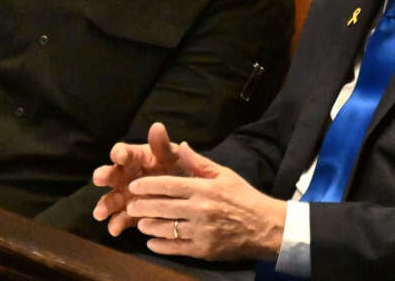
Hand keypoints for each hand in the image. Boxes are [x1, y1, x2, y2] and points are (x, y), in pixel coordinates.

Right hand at [92, 122, 183, 235]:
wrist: (183, 191)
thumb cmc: (176, 166)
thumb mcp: (172, 155)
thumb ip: (163, 145)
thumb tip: (157, 126)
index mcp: (135, 158)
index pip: (124, 152)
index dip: (121, 152)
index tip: (120, 155)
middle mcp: (125, 176)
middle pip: (110, 174)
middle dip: (104, 175)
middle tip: (99, 178)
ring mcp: (125, 196)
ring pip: (110, 200)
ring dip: (104, 205)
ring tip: (100, 213)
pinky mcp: (129, 214)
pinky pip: (120, 219)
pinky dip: (116, 224)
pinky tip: (115, 229)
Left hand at [126, 140, 287, 260]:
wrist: (264, 226)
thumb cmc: (243, 197)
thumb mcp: (225, 175)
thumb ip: (200, 162)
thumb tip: (180, 145)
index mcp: (204, 188)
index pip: (169, 185)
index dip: (148, 185)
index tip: (135, 186)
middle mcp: (200, 209)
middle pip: (163, 207)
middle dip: (142, 206)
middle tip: (131, 205)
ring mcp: (201, 231)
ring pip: (166, 229)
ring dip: (149, 226)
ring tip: (140, 223)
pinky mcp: (203, 249)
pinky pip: (175, 248)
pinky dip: (160, 246)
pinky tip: (151, 243)